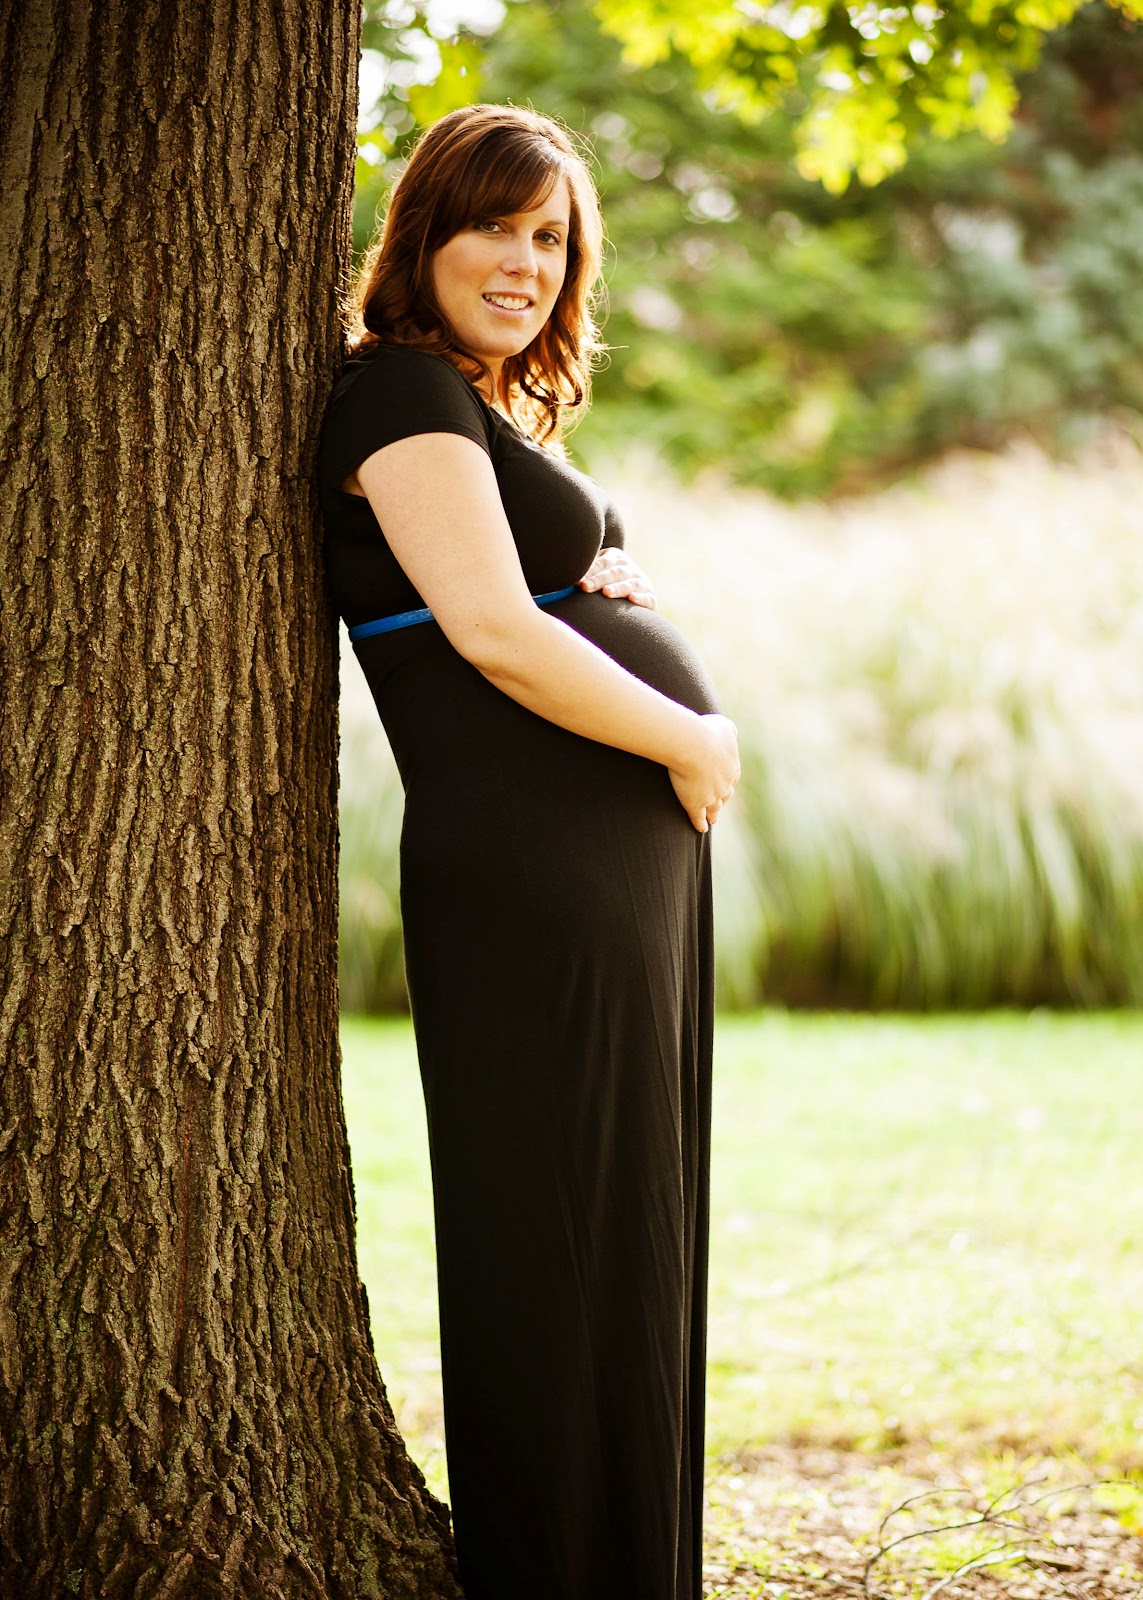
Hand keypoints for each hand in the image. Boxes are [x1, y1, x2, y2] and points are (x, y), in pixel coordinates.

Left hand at [578, 547, 656, 609]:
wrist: (634, 595)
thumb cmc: (605, 584)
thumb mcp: (597, 573)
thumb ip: (585, 572)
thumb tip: (562, 575)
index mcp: (616, 558)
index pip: (602, 563)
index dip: (590, 571)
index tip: (577, 580)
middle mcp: (630, 568)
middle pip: (614, 572)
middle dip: (599, 580)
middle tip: (585, 587)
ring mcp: (641, 582)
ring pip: (630, 584)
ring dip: (618, 588)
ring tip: (606, 593)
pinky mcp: (650, 598)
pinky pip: (647, 598)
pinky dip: (641, 598)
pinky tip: (632, 598)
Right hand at [668, 714, 739, 833]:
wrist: (693, 746)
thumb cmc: (706, 732)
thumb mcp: (724, 727)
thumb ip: (728, 733)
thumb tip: (730, 735)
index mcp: (732, 768)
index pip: (731, 779)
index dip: (726, 782)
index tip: (724, 786)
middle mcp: (725, 785)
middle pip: (725, 796)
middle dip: (722, 800)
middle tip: (719, 805)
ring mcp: (711, 797)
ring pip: (714, 810)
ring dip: (713, 815)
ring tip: (712, 820)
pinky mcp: (695, 804)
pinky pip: (698, 817)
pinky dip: (699, 824)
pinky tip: (701, 829)